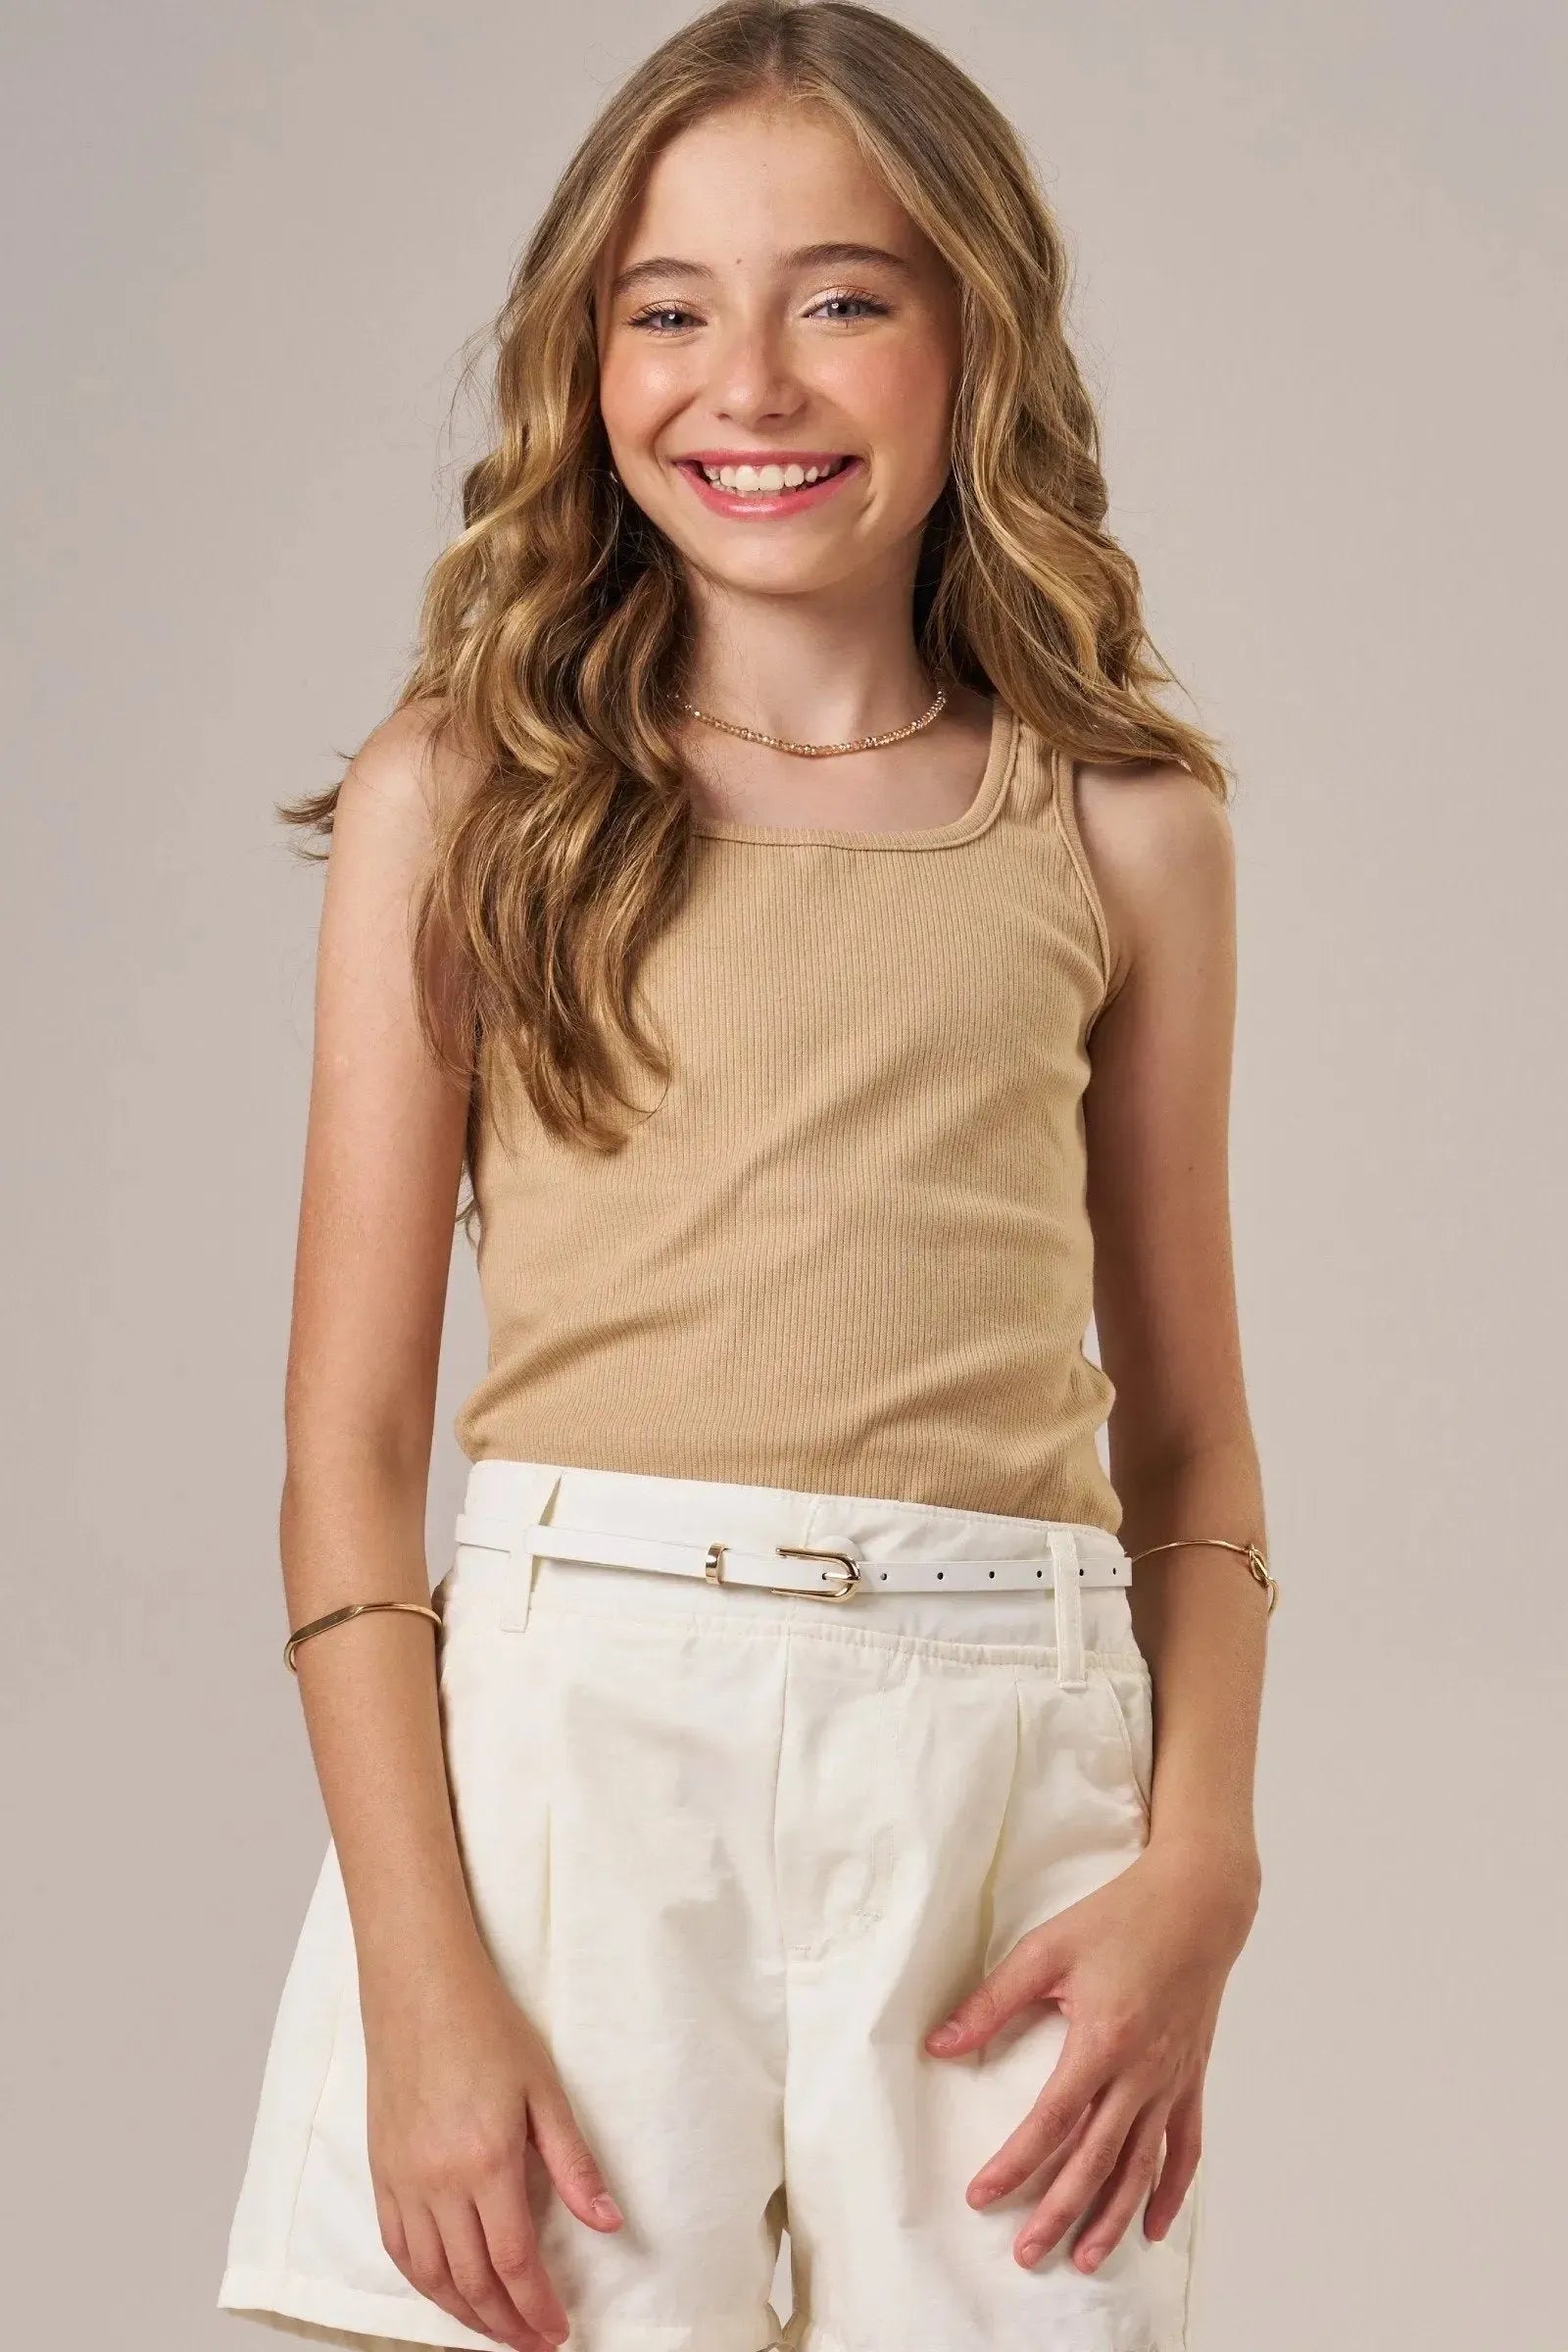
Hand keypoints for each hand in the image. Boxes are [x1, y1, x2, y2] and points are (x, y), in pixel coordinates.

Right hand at [363, 1950, 622, 2348]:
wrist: (420, 1989)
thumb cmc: (487, 2029)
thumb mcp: (544, 2090)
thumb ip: (574, 2164)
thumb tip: (609, 2223)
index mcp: (487, 2161)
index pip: (514, 2262)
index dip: (537, 2307)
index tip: (560, 2332)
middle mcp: (439, 2182)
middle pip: (472, 2280)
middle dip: (507, 2325)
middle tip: (536, 2343)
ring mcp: (403, 2181)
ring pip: (431, 2276)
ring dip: (466, 2315)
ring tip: (499, 2330)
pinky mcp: (381, 2172)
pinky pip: (398, 2249)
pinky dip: (425, 2284)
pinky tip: (448, 2292)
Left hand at [924, 1838, 1258, 2274]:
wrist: (1199, 1903)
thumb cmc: (1121, 1918)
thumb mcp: (1047, 1949)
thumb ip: (993, 2001)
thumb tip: (942, 2044)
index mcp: (1103, 2040)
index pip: (1052, 2121)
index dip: (1015, 2165)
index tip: (982, 2197)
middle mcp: (1142, 2072)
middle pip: (1096, 2160)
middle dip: (1059, 2212)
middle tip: (1027, 2254)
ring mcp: (1172, 2080)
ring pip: (1141, 2167)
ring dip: (1112, 2217)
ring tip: (1082, 2258)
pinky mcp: (1192, 2078)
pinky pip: (1185, 2149)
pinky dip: (1170, 2192)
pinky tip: (1153, 2226)